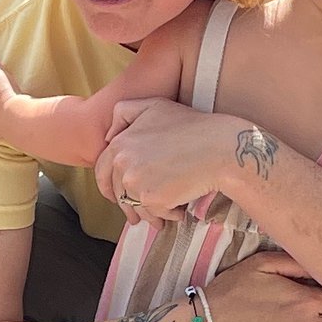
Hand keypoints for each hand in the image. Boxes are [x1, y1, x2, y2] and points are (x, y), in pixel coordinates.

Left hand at [95, 95, 257, 221]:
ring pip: (136, 207)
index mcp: (119, 143)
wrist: (219, 148)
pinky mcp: (152, 199)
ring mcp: (136, 182)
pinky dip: (167, 216)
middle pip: (118, 193)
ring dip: (151, 212)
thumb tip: (108, 137)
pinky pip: (155, 214)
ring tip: (168, 210)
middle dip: (127, 206)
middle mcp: (123, 163)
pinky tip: (181, 211)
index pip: (102, 171)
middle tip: (138, 215)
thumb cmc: (192, 127)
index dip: (109, 185)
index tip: (117, 195)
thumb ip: (124, 113)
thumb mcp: (154, 106)